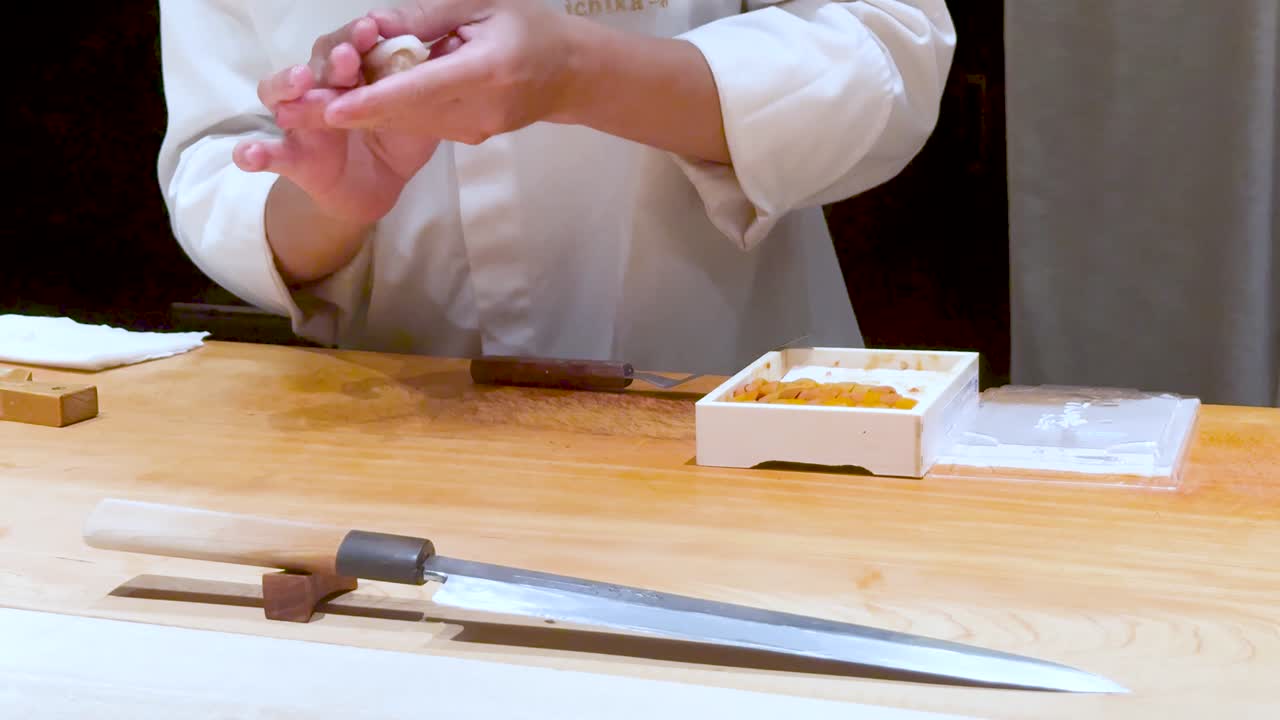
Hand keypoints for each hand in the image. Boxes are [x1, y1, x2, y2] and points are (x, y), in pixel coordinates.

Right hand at [231, 16, 442, 222]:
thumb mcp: (417, 113)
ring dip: (287, 84)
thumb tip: (453, 45)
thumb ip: (426, 86)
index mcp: (353, 74)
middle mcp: (321, 89)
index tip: (374, 28)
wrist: (378, 187)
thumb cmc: (396, 139)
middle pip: (317, 64)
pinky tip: (249, 154)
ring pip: (280, 95)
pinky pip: (269, 154)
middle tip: (349, 55)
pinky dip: (254, 153)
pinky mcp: (293, 158)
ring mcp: (301, 122)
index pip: (349, 46)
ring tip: (300, 81)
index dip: (358, 37)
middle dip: (332, 56)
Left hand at [320, 1, 582, 144]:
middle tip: (296, 107)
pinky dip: (389, 112)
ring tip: (315, 102)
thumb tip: (374, 27)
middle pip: (404, 114)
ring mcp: (476, 130)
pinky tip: (362, 100)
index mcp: (488, 71)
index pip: (420, 90)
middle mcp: (480, 110)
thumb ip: (428, 17)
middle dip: (348, 112)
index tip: (331, 110)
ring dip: (362, 113)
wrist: (571, 73)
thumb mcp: (483, 3)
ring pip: (407, 123)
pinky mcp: (470, 137)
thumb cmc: (529, 26)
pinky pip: (421, 125)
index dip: (372, 102)